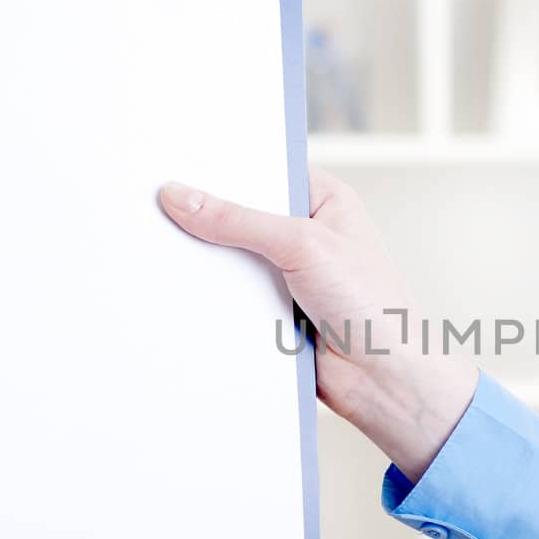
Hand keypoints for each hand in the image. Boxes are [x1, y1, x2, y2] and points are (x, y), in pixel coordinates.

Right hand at [158, 171, 477, 481]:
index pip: (263, 170)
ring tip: (157, 244)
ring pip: (232, 258)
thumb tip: (183, 196)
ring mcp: (288, 273)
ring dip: (207, 260)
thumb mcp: (302, 245)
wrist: (384, 378)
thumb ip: (239, 220)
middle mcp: (306, 233)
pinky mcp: (272, 311)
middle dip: (207, 215)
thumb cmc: (372, 305)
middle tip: (154, 202)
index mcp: (325, 200)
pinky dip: (212, 296)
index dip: (222, 167)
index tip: (174, 161)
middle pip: (241, 214)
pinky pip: (230, 295)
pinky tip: (180, 289)